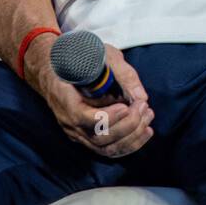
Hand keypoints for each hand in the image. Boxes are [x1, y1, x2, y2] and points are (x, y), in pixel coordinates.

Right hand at [24, 36, 154, 158]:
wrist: (58, 69)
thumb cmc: (80, 59)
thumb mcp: (101, 54)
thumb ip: (122, 73)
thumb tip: (140, 95)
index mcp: (66, 100)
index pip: (84, 118)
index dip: (107, 117)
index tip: (126, 106)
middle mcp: (70, 122)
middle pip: (99, 137)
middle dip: (127, 125)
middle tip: (143, 106)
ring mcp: (79, 133)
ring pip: (106, 148)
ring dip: (132, 136)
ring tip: (147, 116)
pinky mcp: (89, 137)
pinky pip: (109, 149)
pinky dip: (130, 143)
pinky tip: (146, 131)